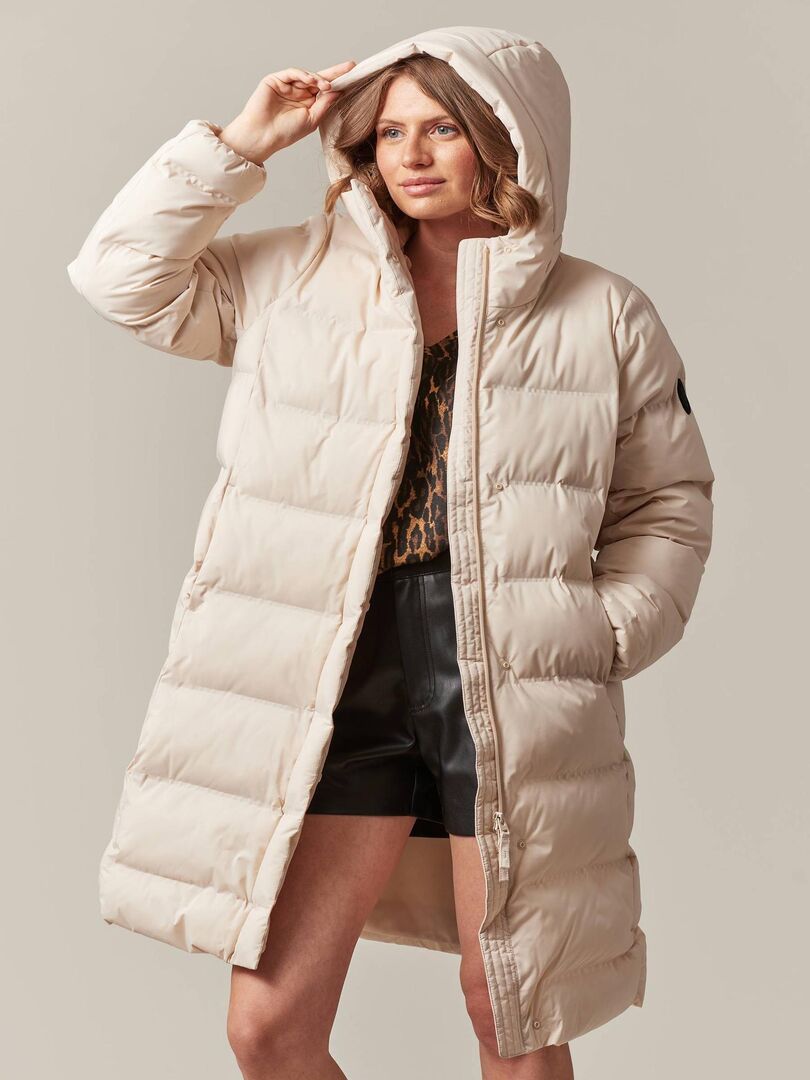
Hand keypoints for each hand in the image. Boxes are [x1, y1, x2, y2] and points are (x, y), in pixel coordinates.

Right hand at [219, 60, 356, 164]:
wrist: (263, 136)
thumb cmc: (285, 133)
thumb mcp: (312, 119)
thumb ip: (324, 104)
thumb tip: (339, 91)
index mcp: (307, 103)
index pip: (325, 90)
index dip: (338, 82)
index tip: (354, 75)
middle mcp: (298, 93)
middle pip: (319, 79)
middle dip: (334, 73)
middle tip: (349, 68)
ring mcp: (287, 85)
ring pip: (307, 75)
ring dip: (319, 79)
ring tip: (327, 86)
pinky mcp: (275, 80)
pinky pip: (292, 73)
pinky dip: (303, 75)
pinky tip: (312, 81)